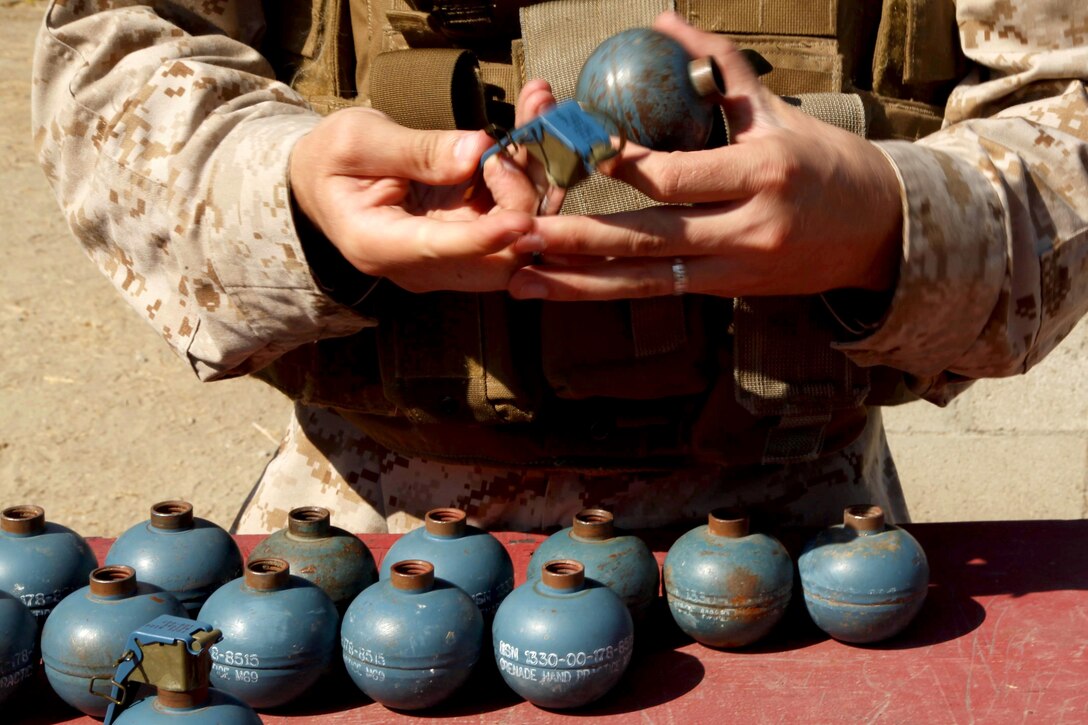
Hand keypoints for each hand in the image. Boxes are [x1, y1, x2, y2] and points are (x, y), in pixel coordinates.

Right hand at [289, 105, 546, 293]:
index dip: (486, 237)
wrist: (323, 181)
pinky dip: (530, 176)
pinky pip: (513, 219)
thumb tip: (475, 152)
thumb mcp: (359, 140)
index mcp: (377, 245)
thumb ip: (416, 151)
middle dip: (523, 202)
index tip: (523, 220)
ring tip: (537, 109)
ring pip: (515, 240)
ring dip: (536, 181)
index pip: (440, 250)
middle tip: (520, 137)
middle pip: (491, 258)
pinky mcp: (469, 241)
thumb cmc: (332, 159)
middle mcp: (418, 266)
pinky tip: (533, 124)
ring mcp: (448, 260)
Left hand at [508, 11, 903, 300]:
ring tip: (520, 280)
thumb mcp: (775, 111)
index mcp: (761, 175)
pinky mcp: (726, 293)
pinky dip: (606, 291)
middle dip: (578, 239)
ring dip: (577, 283)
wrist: (881, 232)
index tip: (576, 152)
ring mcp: (735, 269)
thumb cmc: (825, 162)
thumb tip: (664, 19)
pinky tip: (563, 289)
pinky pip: (657, 292)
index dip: (623, 166)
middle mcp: (745, 229)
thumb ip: (718, 66)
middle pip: (649, 238)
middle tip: (519, 233)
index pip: (677, 176)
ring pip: (644, 280)